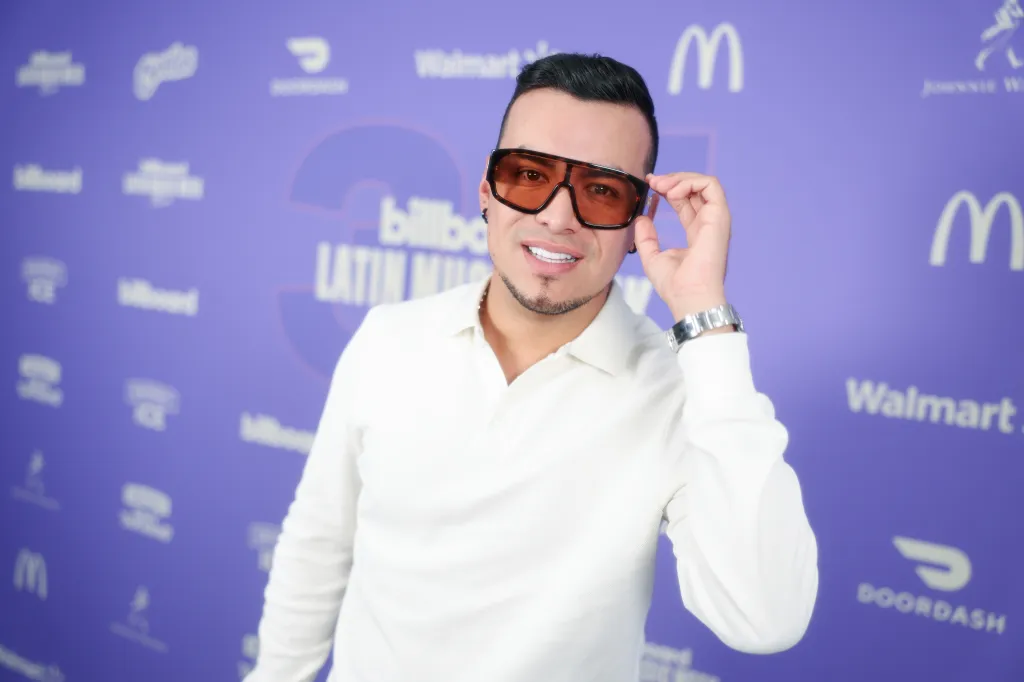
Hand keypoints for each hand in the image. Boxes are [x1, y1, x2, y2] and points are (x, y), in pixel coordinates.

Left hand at [633, 172, 731, 323]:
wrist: (688, 297)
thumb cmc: (674, 285)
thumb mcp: (652, 257)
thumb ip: (646, 237)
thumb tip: (642, 219)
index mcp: (696, 232)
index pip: (685, 200)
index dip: (668, 188)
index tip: (650, 184)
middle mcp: (708, 224)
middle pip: (695, 189)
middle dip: (672, 179)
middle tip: (652, 181)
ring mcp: (716, 220)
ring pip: (706, 183)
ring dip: (681, 178)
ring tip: (661, 185)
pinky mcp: (720, 217)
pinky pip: (711, 186)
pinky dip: (691, 182)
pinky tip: (672, 191)